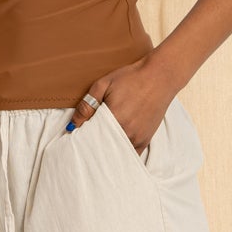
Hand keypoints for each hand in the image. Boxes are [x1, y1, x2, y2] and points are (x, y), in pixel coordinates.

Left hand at [67, 53, 184, 150]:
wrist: (159, 77)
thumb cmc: (130, 78)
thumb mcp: (103, 85)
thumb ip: (87, 106)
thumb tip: (72, 125)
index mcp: (114, 119)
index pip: (90, 138)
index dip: (81, 139)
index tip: (74, 139)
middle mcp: (127, 132)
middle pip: (102, 148)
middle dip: (92, 146)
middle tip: (83, 143)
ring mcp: (138, 138)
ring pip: (116, 153)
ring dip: (106, 151)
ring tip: (97, 145)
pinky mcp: (145, 140)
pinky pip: (129, 154)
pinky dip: (120, 153)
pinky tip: (112, 149)